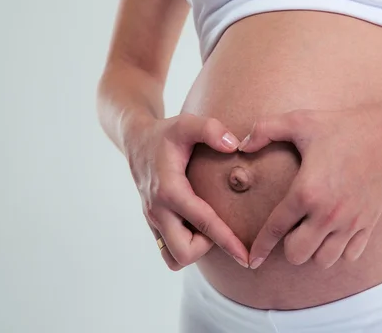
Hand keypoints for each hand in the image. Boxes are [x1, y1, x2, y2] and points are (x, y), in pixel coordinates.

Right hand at [125, 113, 248, 269]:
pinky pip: (168, 250)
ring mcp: (152, 220)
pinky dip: (183, 245)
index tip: (246, 257)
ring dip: (193, 249)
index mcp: (169, 190)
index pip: (203, 223)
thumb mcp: (187, 123)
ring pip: (173, 258)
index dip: (227, 241)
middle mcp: (157, 210)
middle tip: (217, 224)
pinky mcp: (152, 223)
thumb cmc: (166, 133)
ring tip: (204, 226)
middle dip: (207, 247)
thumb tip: (235, 146)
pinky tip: (195, 225)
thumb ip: (211, 129)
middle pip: (184, 253)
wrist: (136, 140)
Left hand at [238, 105, 381, 269]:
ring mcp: (350, 222)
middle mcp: (327, 213)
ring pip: (324, 260)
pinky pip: (349, 256)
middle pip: (298, 255)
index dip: (260, 247)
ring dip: (313, 251)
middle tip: (290, 229)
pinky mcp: (369, 224)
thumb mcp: (301, 120)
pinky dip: (339, 251)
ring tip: (311, 232)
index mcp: (306, 191)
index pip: (275, 230)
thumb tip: (242, 145)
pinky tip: (333, 233)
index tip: (252, 258)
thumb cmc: (344, 126)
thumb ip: (265, 129)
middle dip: (288, 247)